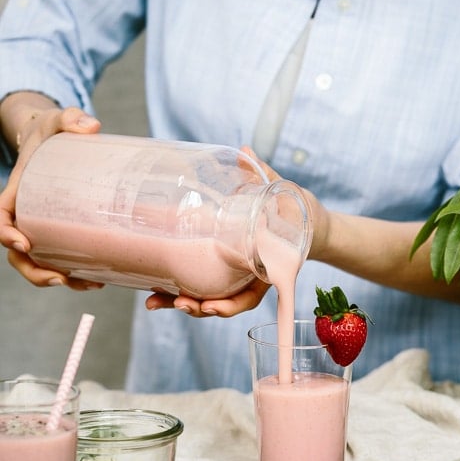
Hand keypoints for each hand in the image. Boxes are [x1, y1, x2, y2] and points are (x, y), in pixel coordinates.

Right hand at [0, 99, 102, 289]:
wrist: (56, 140)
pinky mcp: (60, 233)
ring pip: (39, 263)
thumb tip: (92, 127)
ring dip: (59, 280)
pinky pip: (61, 261)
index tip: (24, 244)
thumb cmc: (52, 131)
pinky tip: (98, 280)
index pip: (1, 218)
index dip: (6, 234)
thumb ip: (70, 119)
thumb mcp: (57, 120)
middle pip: (17, 253)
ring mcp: (42, 228)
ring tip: (88, 284)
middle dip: (34, 271)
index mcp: (17, 192)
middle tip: (60, 279)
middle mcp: (25, 216)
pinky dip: (75, 274)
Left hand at [145, 146, 319, 318]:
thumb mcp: (285, 195)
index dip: (229, 305)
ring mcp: (233, 277)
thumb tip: (246, 152)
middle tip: (178, 303)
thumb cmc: (298, 212)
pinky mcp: (219, 269)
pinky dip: (176, 291)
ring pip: (206, 298)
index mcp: (265, 270)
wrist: (305, 223)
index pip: (248, 297)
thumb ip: (265, 176)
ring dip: (179, 303)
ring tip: (154, 302)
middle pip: (222, 303)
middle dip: (197, 308)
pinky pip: (199, 286)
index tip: (210, 307)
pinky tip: (154, 292)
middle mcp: (248, 279)